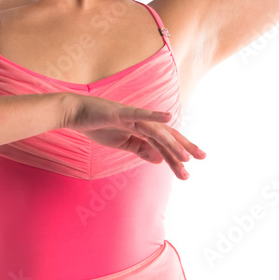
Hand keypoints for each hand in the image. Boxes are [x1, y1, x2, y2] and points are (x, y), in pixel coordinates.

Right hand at [59, 94, 205, 179]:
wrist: (75, 114)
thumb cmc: (97, 125)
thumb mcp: (121, 142)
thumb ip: (140, 149)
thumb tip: (159, 159)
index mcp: (141, 129)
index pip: (164, 142)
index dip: (178, 152)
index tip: (191, 166)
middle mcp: (141, 121)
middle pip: (166, 135)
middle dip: (184, 147)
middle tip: (203, 157)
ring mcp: (132, 116)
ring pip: (156, 131)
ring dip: (172, 143)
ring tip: (186, 157)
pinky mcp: (121, 113)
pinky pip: (140, 114)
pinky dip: (154, 115)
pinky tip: (169, 117)